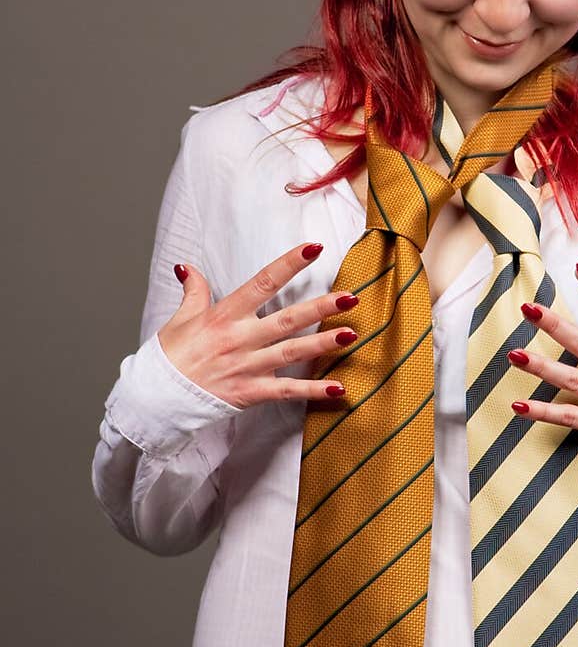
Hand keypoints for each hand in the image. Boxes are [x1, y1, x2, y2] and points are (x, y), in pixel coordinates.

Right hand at [157, 243, 359, 408]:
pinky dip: (313, 391)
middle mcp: (240, 338)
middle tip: (351, 296)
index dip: (289, 265)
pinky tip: (339, 388)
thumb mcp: (181, 318)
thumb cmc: (169, 357)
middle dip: (321, 307)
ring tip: (352, 334)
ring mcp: (247, 366)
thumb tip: (188, 267)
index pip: (262, 283)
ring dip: (324, 343)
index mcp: (225, 315)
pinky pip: (287, 391)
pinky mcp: (250, 392)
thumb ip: (194, 291)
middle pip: (287, 319)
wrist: (156, 397)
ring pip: (293, 352)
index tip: (314, 248)